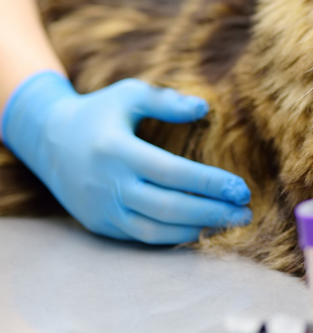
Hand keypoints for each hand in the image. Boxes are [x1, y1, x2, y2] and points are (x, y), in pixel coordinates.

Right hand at [1, 71, 251, 242]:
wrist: (47, 140)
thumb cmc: (98, 112)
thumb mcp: (129, 95)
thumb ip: (166, 101)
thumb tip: (203, 108)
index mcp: (117, 150)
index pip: (173, 173)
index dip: (210, 184)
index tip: (241, 188)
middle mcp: (108, 184)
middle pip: (169, 207)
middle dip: (212, 213)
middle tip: (245, 213)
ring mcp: (102, 209)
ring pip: (155, 230)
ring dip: (197, 230)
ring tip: (230, 223)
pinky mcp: (100, 224)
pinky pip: (141, 237)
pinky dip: (173, 237)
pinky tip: (201, 228)